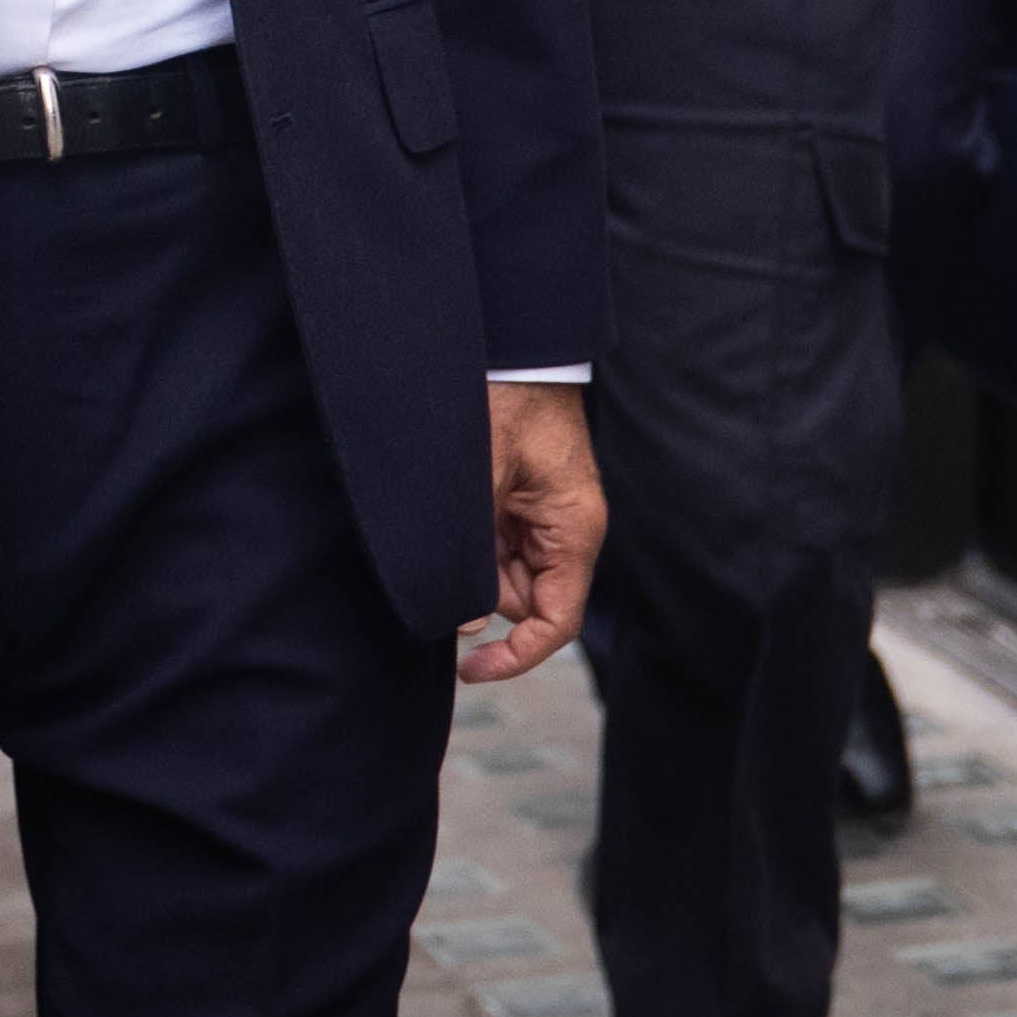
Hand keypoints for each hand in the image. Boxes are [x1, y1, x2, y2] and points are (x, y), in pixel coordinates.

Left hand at [458, 380, 601, 683]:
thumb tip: (461, 619)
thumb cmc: (509, 400)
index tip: (470, 668)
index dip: (516, 657)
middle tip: (443, 554)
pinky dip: (466, 540)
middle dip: (477, 590)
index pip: (554, 622)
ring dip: (467, 560)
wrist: (516, 349)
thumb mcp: (484, 475)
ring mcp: (539, 517)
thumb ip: (472, 548)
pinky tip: (452, 511)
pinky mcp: (519, 502)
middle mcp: (563, 532)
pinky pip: (491, 541)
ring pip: (499, 571)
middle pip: (521, 598)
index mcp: (572, 531)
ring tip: (451, 512)